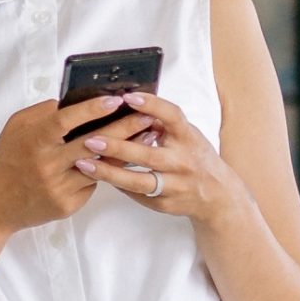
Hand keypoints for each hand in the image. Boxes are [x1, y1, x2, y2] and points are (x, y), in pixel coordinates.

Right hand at [0, 95, 156, 234]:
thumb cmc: (7, 159)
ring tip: (148, 137)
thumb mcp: (16, 128)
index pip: (66, 121)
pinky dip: (108, 170)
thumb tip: (74, 101)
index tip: (115, 100)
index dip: (91, 110)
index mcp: (34, 141)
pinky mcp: (67, 204)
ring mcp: (58, 187)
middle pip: (92, 143)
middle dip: (124, 128)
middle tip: (147, 116)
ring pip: (99, 166)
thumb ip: (43, 113)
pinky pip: (92, 183)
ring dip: (126, 151)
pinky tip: (127, 159)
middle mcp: (47, 164)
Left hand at [71, 92, 245, 221]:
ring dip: (108, 172)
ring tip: (83, 162)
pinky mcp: (164, 203)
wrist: (216, 195)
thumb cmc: (195, 156)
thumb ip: (163, 123)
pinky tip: (96, 175)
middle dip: (118, 147)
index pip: (172, 117)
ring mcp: (174, 185)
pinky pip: (135, 193)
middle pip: (148, 155)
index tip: (127, 97)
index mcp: (188, 137)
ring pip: (137, 181)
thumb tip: (128, 104)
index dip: (151, 105)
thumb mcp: (186, 135)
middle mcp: (182, 161)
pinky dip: (115, 183)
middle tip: (90, 139)